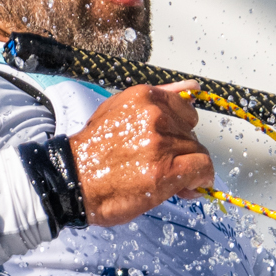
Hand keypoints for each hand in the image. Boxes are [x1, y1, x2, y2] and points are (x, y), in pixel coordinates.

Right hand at [67, 81, 213, 226]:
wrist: (72, 180)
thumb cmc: (93, 149)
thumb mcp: (118, 109)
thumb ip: (159, 98)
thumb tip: (192, 87)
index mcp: (144, 97)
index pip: (186, 109)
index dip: (181, 130)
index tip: (170, 143)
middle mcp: (155, 116)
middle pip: (192, 134)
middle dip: (181, 151)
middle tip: (161, 164)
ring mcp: (161, 143)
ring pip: (198, 152)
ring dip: (187, 168)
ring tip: (164, 178)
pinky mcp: (165, 171)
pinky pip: (203, 169)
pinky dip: (199, 181)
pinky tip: (184, 188)